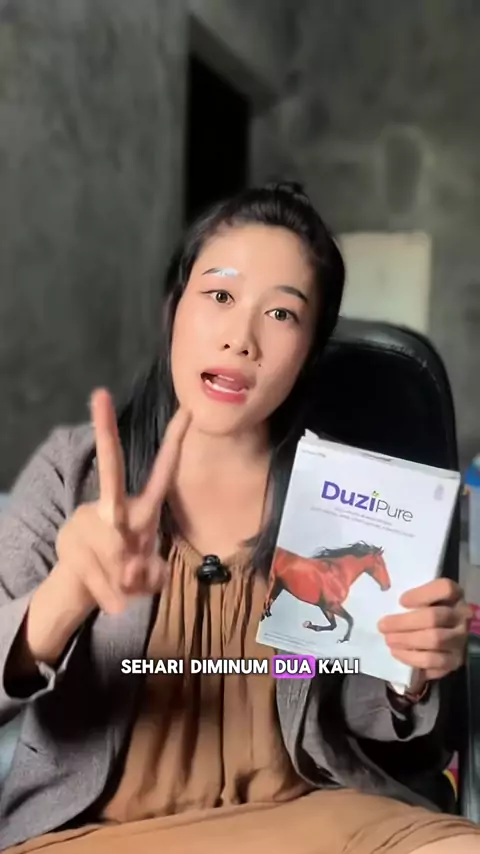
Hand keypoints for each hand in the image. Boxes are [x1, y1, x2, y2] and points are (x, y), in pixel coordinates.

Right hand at [26, 389, 189, 662]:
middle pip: (111, 469)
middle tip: (99, 394)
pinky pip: (101, 575)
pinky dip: (112, 595)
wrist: (85, 589)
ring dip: (126, 582)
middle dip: (105, 431)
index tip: (188, 409)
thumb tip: (132, 569)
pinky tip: (114, 600)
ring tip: (126, 587)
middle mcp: (113, 506)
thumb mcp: (151, 575)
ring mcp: (87, 520)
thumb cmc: (128, 573)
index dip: (175, 442)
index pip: (164, 471)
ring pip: (115, 552)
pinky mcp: (70, 540)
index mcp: (143, 508)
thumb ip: (153, 573)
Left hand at [378, 578, 472, 686]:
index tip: (401, 601)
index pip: (445, 588)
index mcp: (455, 595)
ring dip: (406, 640)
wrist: (442, 638)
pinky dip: (411, 657)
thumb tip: (392, 603)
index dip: (421, 594)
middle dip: (404, 622)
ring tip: (388, 639)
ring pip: (434, 640)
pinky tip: (396, 652)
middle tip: (382, 626)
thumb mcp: (422, 599)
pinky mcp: (454, 661)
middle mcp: (462, 617)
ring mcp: (460, 640)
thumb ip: (412, 598)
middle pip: (434, 617)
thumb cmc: (425, 613)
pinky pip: (433, 661)